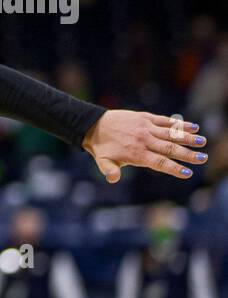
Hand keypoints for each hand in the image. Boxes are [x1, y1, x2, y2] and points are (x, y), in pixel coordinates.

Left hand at [82, 111, 207, 183]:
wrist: (93, 125)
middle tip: (203, 158)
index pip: (159, 163)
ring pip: (170, 134)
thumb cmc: (102, 147)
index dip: (173, 168)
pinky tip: (193, 127)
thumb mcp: (103, 162)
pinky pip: (165, 121)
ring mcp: (146, 128)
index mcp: (136, 154)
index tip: (187, 173)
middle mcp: (143, 140)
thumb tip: (112, 180)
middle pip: (169, 148)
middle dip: (187, 154)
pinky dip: (179, 124)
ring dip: (188, 138)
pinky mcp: (145, 117)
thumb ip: (110, 171)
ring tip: (203, 142)